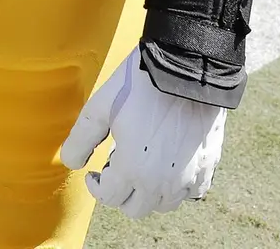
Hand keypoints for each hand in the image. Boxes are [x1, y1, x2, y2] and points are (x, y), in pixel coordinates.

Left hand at [60, 47, 225, 218]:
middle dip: (120, 192)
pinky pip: (192, 193)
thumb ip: (80, 140)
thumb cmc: (140, 86)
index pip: (109, 197)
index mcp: (132, 170)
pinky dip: (177, 187)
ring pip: (163, 204)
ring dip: (148, 193)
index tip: (94, 173)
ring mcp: (188, 177)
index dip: (96, 186)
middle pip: (135, 208)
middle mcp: (161, 182)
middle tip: (116, 167)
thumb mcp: (99, 109)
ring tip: (141, 164)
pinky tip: (169, 166)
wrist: (186, 70)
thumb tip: (71, 163)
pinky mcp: (207, 166)